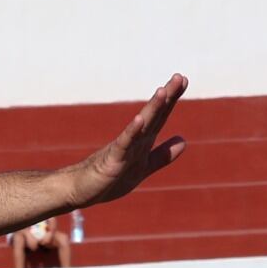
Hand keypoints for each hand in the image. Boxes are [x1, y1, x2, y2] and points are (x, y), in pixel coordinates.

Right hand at [69, 74, 186, 207]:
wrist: (82, 190)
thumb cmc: (110, 178)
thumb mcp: (144, 167)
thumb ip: (162, 155)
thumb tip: (184, 140)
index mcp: (143, 141)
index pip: (160, 116)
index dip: (172, 99)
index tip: (183, 80)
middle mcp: (134, 140)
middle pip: (153, 116)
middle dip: (167, 97)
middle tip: (179, 77)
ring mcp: (123, 148)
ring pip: (141, 126)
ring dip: (152, 109)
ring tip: (162, 91)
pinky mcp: (112, 160)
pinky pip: (123, 145)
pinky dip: (132, 132)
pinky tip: (139, 120)